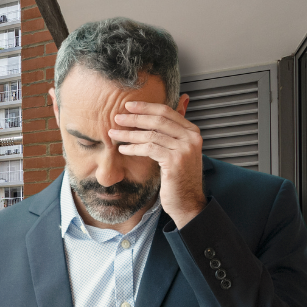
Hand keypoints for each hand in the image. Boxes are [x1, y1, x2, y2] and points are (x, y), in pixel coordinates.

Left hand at [108, 99, 205, 227]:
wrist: (187, 201)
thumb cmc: (179, 176)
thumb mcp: (178, 150)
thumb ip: (173, 131)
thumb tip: (176, 104)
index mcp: (192, 131)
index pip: (167, 111)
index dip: (146, 107)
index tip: (128, 106)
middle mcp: (191, 137)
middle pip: (158, 120)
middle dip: (135, 118)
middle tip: (117, 117)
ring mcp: (184, 149)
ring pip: (151, 134)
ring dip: (129, 134)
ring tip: (114, 133)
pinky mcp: (174, 161)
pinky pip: (149, 149)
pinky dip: (133, 148)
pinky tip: (122, 149)